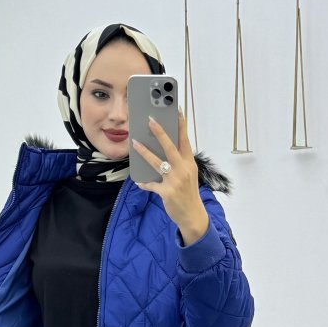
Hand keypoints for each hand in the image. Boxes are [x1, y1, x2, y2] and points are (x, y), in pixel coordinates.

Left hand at [130, 107, 202, 232]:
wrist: (192, 216)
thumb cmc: (188, 193)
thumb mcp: (189, 175)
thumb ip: (179, 162)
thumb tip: (164, 150)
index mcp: (190, 163)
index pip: (185, 141)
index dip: (181, 125)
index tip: (177, 111)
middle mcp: (184, 170)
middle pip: (171, 147)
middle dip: (160, 133)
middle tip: (150, 120)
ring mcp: (175, 181)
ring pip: (157, 163)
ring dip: (145, 152)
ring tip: (135, 143)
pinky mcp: (167, 192)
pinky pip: (151, 185)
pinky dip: (144, 183)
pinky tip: (139, 182)